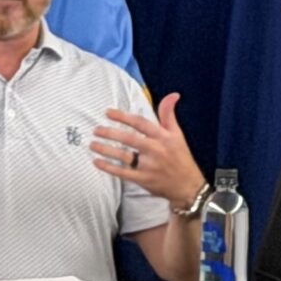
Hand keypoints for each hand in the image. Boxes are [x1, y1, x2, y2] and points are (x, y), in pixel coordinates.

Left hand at [93, 92, 202, 206]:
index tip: (108, 113)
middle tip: (96, 129)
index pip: (140, 123)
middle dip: (110, 133)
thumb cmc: (181, 157)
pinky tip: (97, 162)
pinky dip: (109, 168)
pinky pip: (123, 173)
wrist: (188, 186)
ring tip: (93, 144)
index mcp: (163, 137)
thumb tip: (173, 95)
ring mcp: (148, 166)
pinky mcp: (143, 179)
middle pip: (129, 139)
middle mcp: (155, 150)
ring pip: (124, 156)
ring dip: (106, 150)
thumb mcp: (177, 134)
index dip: (123, 117)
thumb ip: (169, 114)